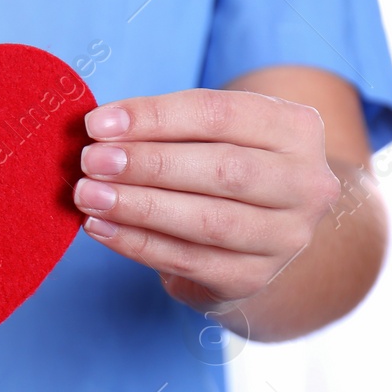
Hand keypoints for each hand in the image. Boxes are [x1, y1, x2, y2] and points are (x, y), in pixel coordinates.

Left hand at [76, 89, 343, 310]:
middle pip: (222, 169)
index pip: (220, 115)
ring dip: (138, 207)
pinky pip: (187, 261)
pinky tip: (99, 226)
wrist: (255, 231)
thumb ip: (162, 127)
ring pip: (207, 221)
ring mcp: (286, 236)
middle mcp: (305, 183)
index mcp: (294, 129)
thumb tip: (99, 129)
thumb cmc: (218, 163)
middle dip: (148, 164)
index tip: (97, 124)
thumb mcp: (206, 133)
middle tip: (90, 161)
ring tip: (87, 195)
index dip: (154, 118)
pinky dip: (136, 243)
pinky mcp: (253, 277)